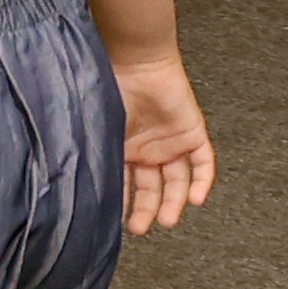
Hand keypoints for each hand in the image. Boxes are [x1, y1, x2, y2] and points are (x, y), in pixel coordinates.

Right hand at [114, 50, 215, 231]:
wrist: (135, 61)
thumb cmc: (109, 87)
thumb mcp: (98, 128)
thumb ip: (96, 154)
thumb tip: (84, 187)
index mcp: (122, 148)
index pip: (124, 184)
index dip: (121, 203)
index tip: (116, 222)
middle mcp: (147, 149)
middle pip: (151, 188)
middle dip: (146, 210)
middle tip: (140, 227)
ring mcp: (171, 142)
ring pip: (177, 181)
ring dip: (173, 203)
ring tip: (167, 221)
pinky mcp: (192, 134)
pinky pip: (203, 163)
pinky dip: (202, 182)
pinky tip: (196, 199)